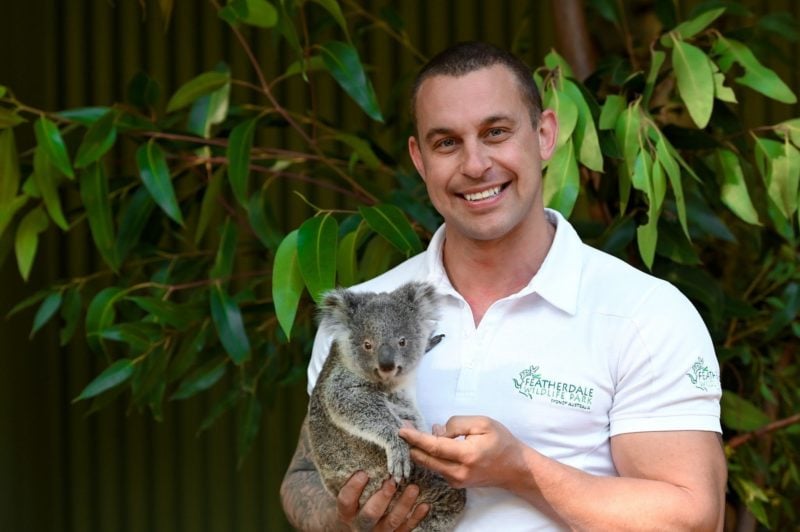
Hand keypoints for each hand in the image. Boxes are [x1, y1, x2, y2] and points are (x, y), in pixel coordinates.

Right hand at [336, 471, 428, 530]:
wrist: (359, 527)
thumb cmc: (356, 502)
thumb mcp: (351, 493)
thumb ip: (357, 476)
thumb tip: (365, 446)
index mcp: (347, 511)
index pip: (346, 500)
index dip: (353, 488)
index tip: (363, 473)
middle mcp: (361, 523)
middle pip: (370, 514)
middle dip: (382, 498)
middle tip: (392, 482)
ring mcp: (379, 531)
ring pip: (392, 521)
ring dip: (404, 504)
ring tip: (414, 488)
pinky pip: (406, 528)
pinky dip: (416, 517)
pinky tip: (424, 505)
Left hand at [399, 415, 525, 488]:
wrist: (515, 468)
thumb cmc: (501, 442)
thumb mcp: (483, 423)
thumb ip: (457, 424)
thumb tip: (438, 431)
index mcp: (466, 455)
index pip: (433, 446)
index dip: (415, 438)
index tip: (401, 430)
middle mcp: (458, 472)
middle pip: (425, 459)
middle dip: (412, 443)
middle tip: (404, 427)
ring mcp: (456, 481)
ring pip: (429, 464)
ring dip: (420, 449)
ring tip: (416, 432)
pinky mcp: (456, 484)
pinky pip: (437, 468)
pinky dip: (430, 456)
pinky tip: (434, 443)